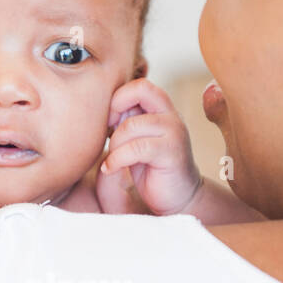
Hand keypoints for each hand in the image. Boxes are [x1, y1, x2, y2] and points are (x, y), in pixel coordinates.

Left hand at [95, 78, 202, 215]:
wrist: (178, 197)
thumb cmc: (152, 169)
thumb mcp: (136, 140)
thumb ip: (126, 122)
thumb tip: (104, 110)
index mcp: (162, 109)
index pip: (139, 85)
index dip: (118, 98)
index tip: (109, 122)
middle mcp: (171, 115)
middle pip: (141, 90)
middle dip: (116, 109)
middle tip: (108, 134)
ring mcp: (174, 132)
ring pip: (132, 125)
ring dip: (114, 144)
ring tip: (112, 159)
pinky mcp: (172, 152)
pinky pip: (136, 148)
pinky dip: (117, 159)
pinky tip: (111, 169)